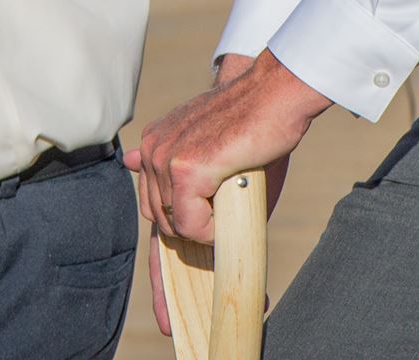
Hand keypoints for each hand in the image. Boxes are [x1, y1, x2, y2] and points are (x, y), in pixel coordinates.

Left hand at [125, 50, 319, 332]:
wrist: (275, 97)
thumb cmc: (255, 131)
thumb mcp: (216, 159)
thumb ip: (191, 187)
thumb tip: (143, 176)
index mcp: (156, 150)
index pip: (150, 216)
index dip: (158, 273)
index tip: (166, 322)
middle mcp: (151, 153)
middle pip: (161, 229)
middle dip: (190, 252)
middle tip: (222, 257)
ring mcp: (163, 159)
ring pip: (178, 230)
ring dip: (210, 230)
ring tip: (237, 202)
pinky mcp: (183, 168)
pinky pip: (192, 226)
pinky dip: (213, 226)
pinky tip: (232, 198)